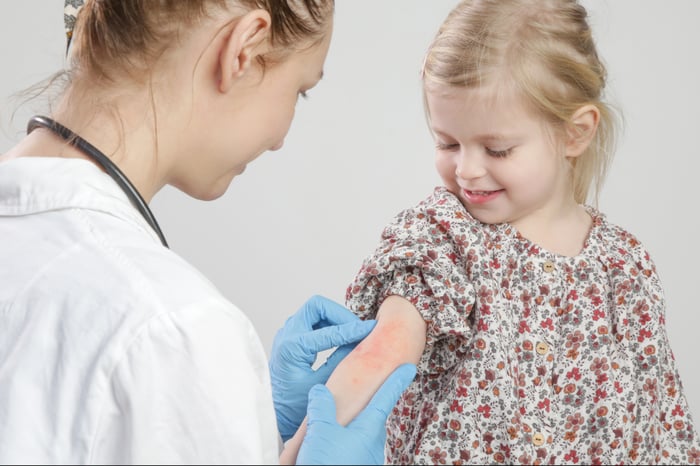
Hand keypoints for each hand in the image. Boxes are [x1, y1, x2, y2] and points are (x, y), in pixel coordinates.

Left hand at [270, 295, 376, 440]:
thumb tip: (361, 346)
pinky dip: (329, 323)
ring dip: (335, 318)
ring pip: (315, 310)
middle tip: (357, 328)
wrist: (277, 412)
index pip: (329, 331)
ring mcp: (287, 333)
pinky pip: (312, 320)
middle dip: (340, 314)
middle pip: (317, 306)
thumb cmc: (294, 404)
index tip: (370, 329)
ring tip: (352, 333)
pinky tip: (341, 337)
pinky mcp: (292, 336)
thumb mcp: (322, 385)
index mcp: (292, 348)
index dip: (353, 329)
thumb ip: (341, 362)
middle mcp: (287, 335)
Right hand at [297, 364, 416, 464]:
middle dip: (360, 410)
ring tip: (323, 437)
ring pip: (355, 438)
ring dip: (343, 433)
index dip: (396, 380)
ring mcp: (366, 460)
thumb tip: (321, 392)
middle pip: (368, 419)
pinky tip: (323, 453)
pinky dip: (337, 449)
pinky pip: (348, 454)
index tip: (409, 368)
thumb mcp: (321, 431)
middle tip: (352, 402)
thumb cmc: (328, 464)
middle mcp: (372, 444)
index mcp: (368, 428)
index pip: (385, 397)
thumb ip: (322, 407)